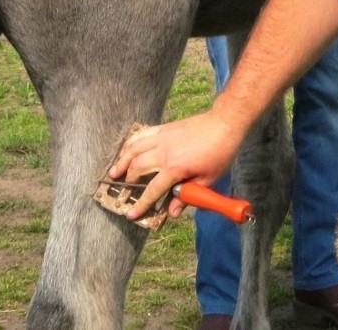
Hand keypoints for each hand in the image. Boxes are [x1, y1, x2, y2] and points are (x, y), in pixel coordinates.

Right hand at [107, 111, 240, 218]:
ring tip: (113, 172)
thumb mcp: (208, 180)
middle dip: (127, 182)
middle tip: (121, 192)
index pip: (152, 190)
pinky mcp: (165, 128)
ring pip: (134, 148)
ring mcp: (162, 137)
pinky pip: (142, 134)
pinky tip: (127, 149)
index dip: (141, 204)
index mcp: (175, 167)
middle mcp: (164, 151)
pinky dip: (131, 142)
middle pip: (137, 167)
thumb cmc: (219, 153)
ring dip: (122, 160)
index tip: (131, 214)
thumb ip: (188, 196)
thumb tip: (172, 212)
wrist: (224, 123)